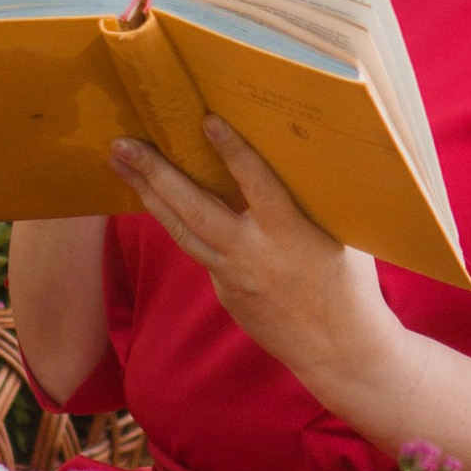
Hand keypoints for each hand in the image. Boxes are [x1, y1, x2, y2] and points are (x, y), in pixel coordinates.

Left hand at [110, 117, 396, 399]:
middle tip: (123, 144)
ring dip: (149, 195)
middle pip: (194, 209)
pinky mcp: (226, 293)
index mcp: (290, 234)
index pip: (257, 185)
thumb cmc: (349, 284)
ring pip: (181, 231)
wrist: (337, 349)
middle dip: (155, 174)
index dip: (233, 152)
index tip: (207, 120)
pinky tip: (164, 201)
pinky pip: (200, 252)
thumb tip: (289, 156)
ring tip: (121, 165)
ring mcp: (233, 278)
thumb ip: (308, 201)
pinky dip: (181, 224)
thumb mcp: (340, 234)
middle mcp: (253, 255)